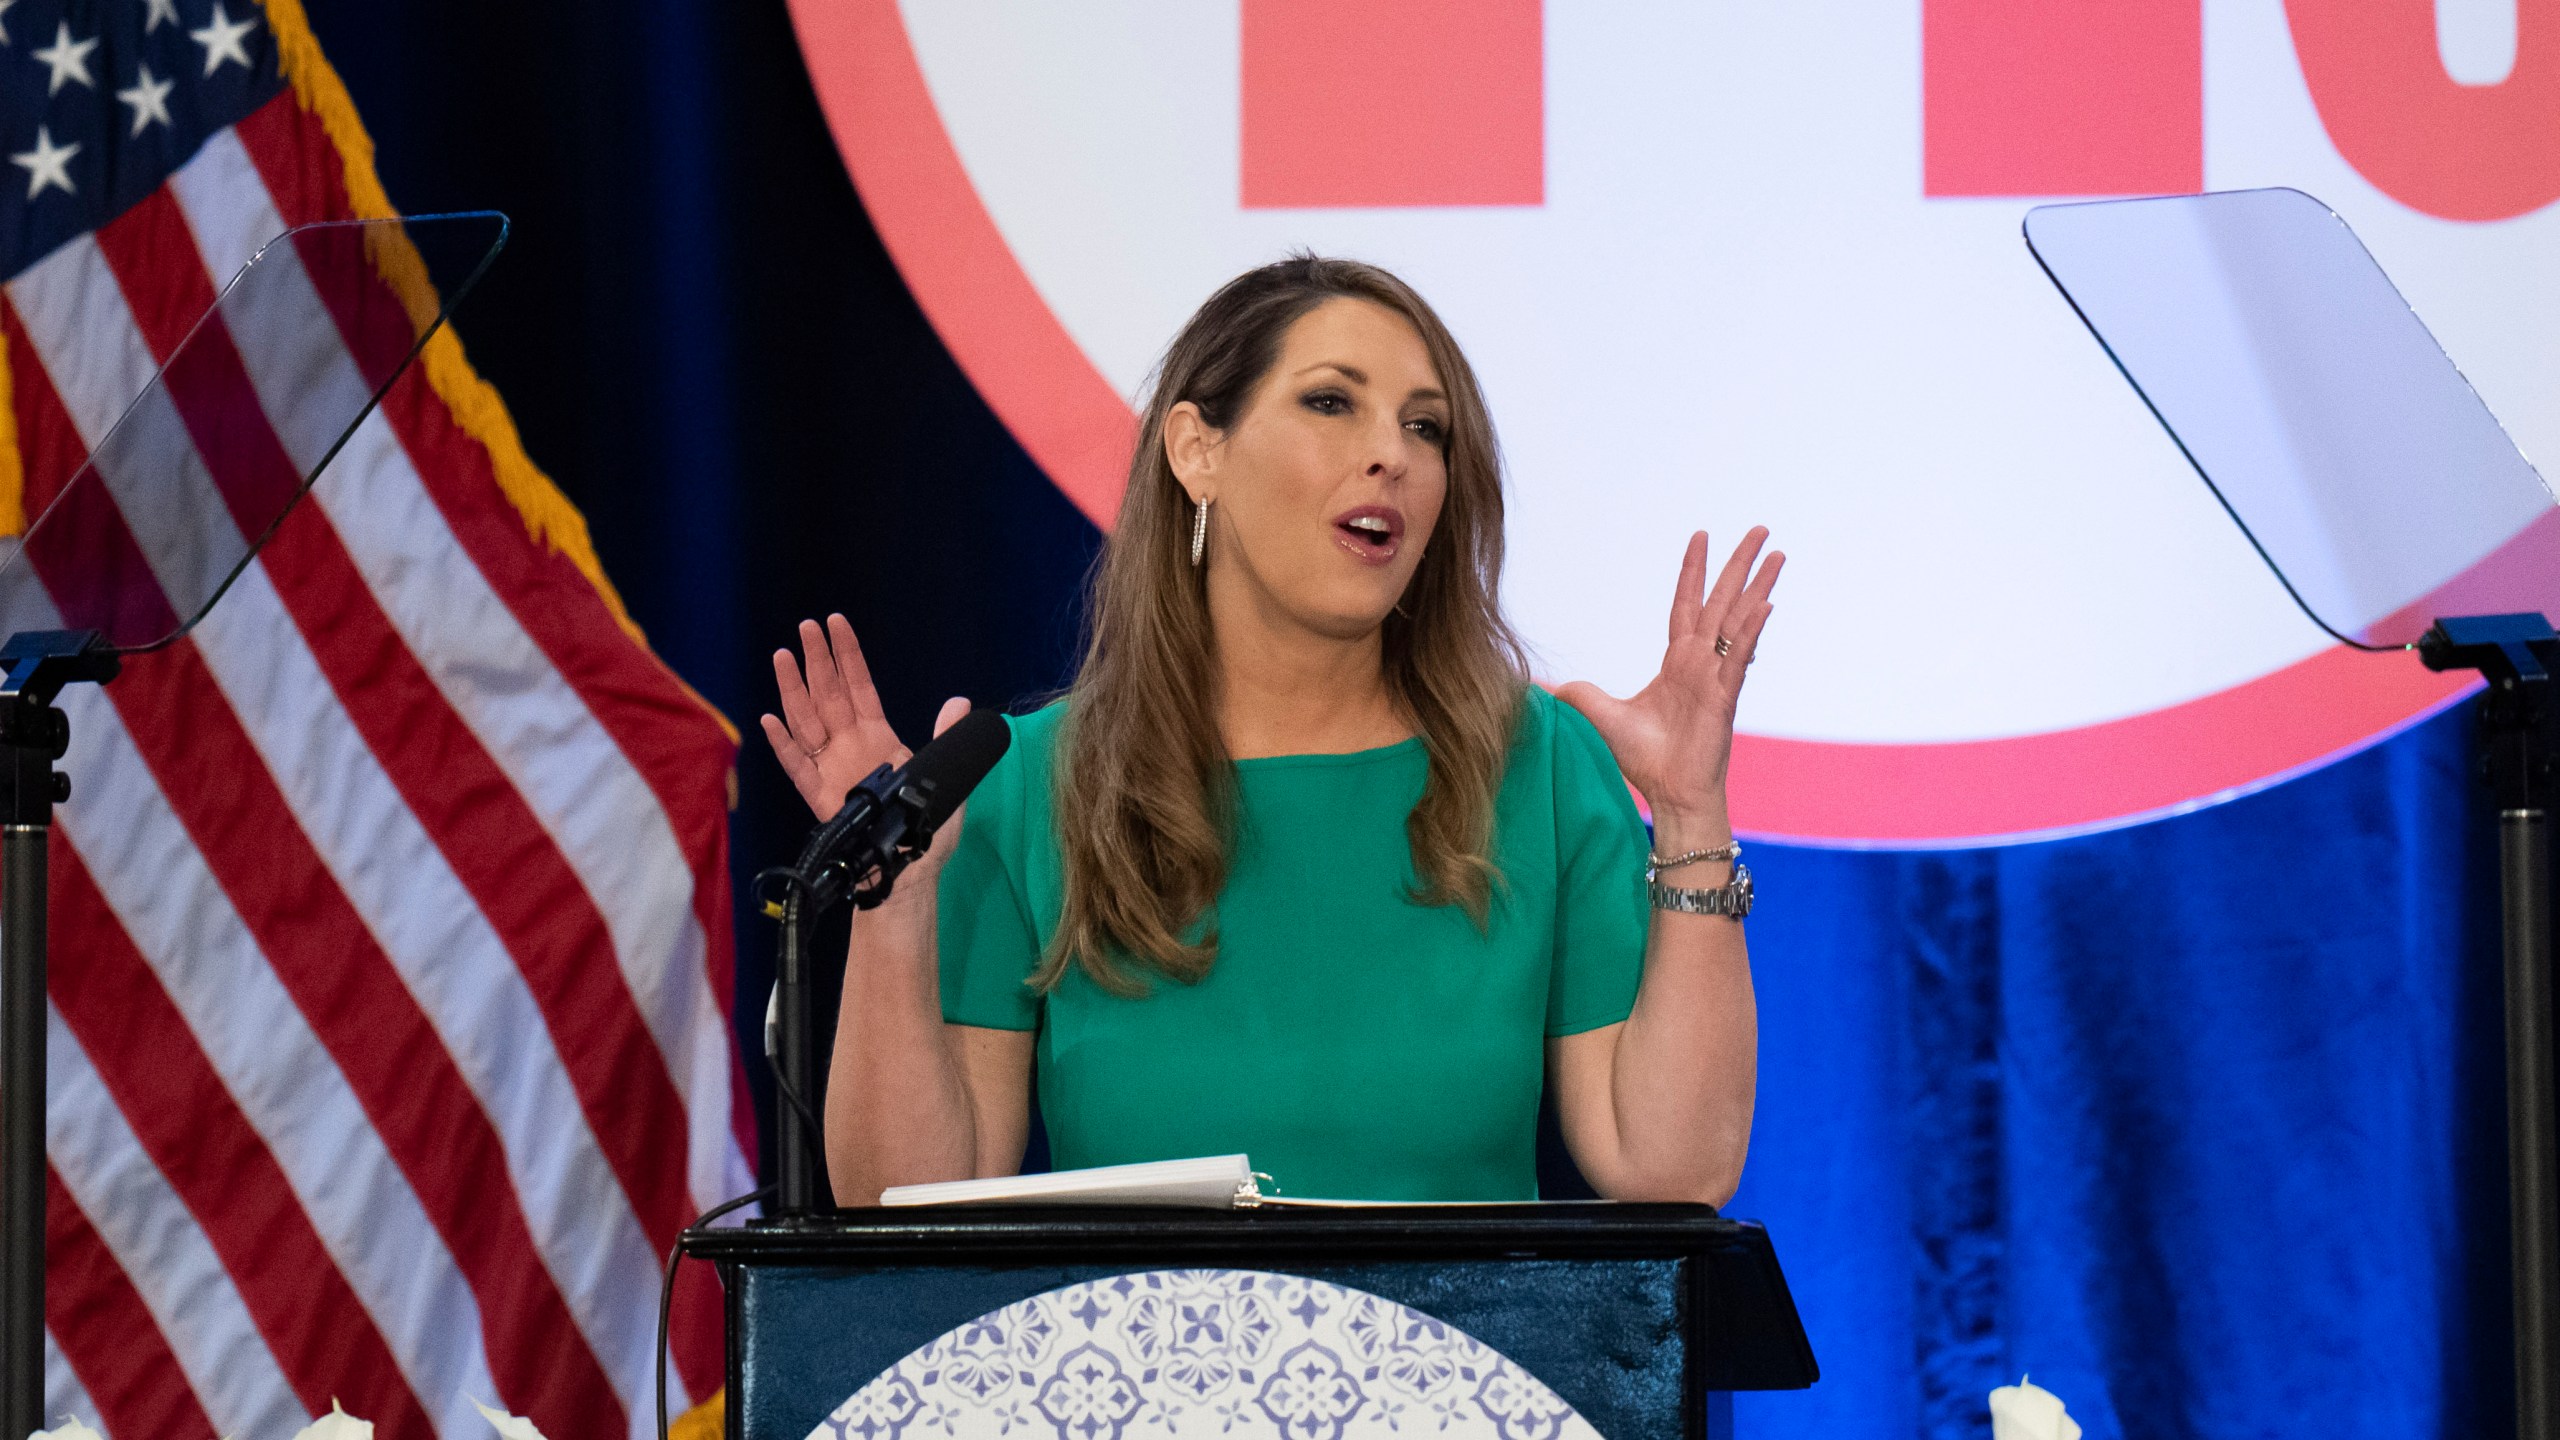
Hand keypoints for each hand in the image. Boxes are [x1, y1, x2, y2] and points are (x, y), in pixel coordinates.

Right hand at [761, 614, 968, 822]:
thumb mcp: (945, 774)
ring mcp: (830, 768)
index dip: (848, 654)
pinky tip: (771, 721)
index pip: (859, 685)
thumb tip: (960, 703)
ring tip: (783, 657)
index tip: (836, 623)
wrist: (908, 868)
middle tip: (806, 626)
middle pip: (828, 694)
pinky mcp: (818, 796)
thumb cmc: (924, 825)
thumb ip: (946, 737)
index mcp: (877, 735)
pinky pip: (797, 767)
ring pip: (806, 721)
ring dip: (794, 690)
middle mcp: (849, 745)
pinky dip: (783, 745)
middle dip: (817, 660)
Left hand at [1555, 529, 1781, 832]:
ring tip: (1777, 553)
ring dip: (1758, 585)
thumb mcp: (1599, 715)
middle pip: (1722, 601)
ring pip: (1740, 620)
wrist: (1668, 794)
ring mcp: (1717, 677)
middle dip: (1739, 564)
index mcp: (1677, 661)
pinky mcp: (1725, 697)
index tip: (1701, 536)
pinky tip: (1765, 602)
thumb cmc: (1643, 759)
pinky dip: (1752, 629)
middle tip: (1759, 529)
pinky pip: (1740, 656)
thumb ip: (1579, 693)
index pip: (1687, 604)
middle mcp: (1701, 662)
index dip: (1693, 571)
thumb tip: (1545, 684)